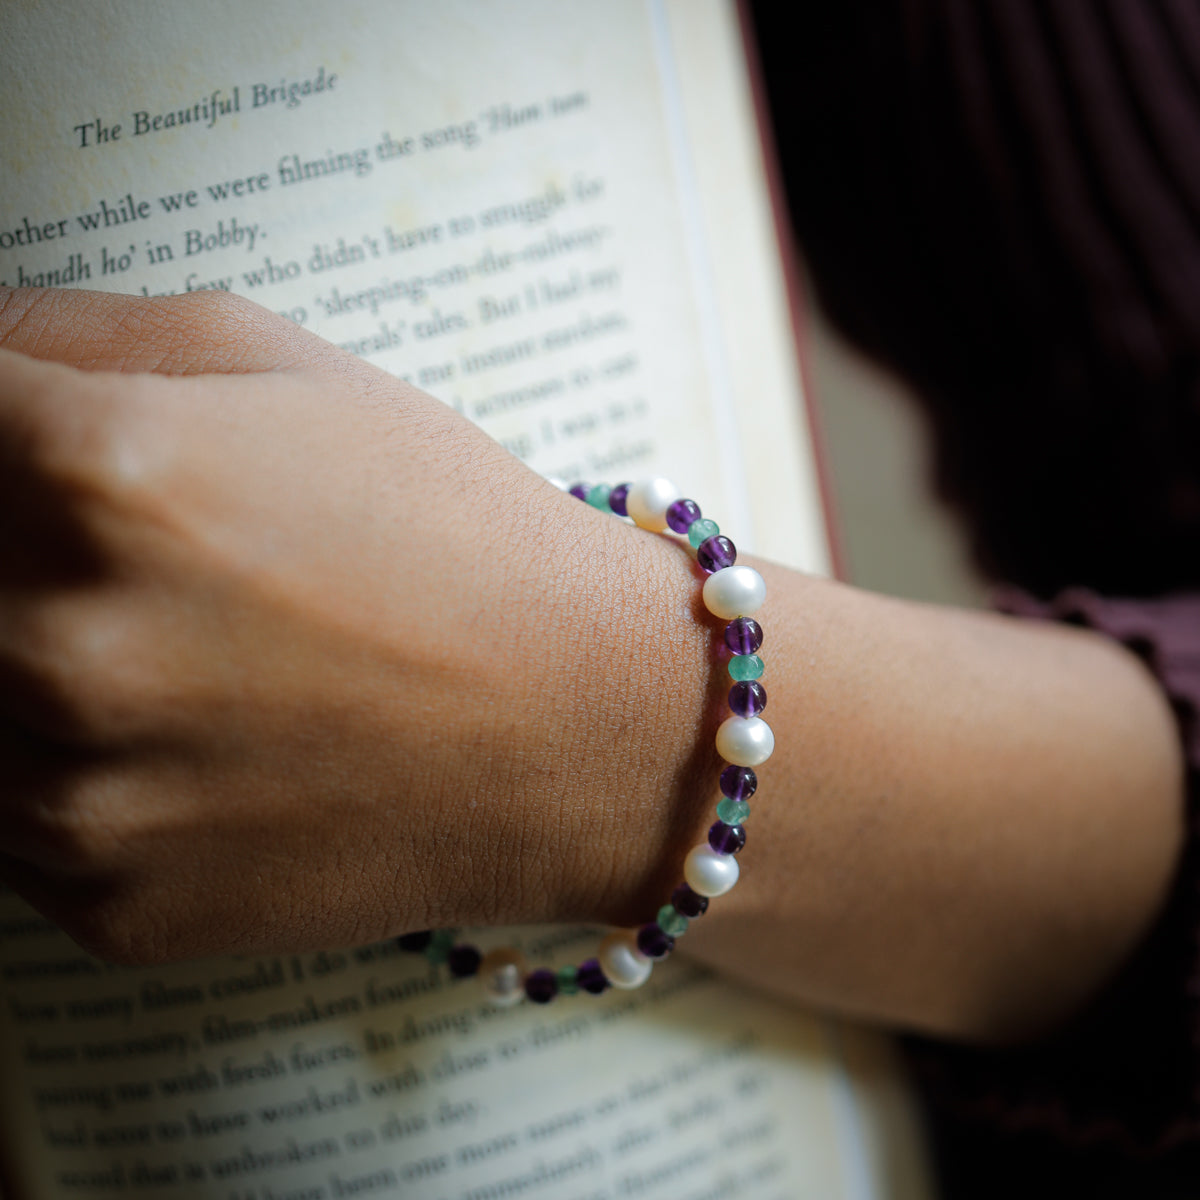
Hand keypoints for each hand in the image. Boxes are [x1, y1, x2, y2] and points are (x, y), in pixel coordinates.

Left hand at [0, 288, 715, 962]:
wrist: (578, 725)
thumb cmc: (455, 534)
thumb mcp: (290, 367)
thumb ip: (79, 332)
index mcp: (98, 474)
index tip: (22, 455)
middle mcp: (60, 643)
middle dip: (11, 551)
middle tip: (128, 565)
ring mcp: (78, 795)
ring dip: (22, 669)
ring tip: (167, 654)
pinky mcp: (111, 903)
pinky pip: (12, 822)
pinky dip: (70, 772)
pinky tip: (189, 743)